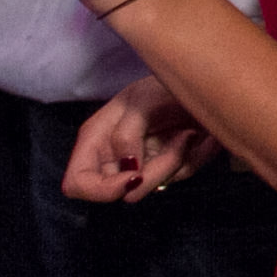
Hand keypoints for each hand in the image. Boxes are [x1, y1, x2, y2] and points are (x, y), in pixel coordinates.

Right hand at [62, 74, 220, 203]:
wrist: (200, 83)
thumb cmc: (163, 85)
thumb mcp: (140, 101)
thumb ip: (126, 135)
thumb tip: (129, 171)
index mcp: (95, 140)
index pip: (77, 183)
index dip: (99, 190)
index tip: (134, 178)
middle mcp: (114, 159)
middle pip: (120, 192)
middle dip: (152, 173)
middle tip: (177, 145)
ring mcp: (141, 166)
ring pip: (152, 187)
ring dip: (175, 160)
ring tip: (186, 133)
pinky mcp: (166, 168)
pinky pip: (175, 177)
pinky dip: (189, 159)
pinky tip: (192, 137)